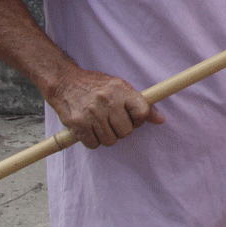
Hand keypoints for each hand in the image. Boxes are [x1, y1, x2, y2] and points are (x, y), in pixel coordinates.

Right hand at [46, 67, 164, 148]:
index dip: (139, 120)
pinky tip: (90, 129)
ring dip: (107, 136)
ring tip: (101, 124)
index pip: (142, 112)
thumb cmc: (96, 86)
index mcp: (121, 90)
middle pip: (126, 131)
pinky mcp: (78, 124)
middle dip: (121, 130)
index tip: (131, 118)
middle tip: (112, 121)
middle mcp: (107, 101)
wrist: (64, 82)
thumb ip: (141, 104)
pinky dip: (93, 140)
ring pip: (110, 140)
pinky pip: (94, 144)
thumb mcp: (121, 87)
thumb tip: (160, 120)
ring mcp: (92, 113)